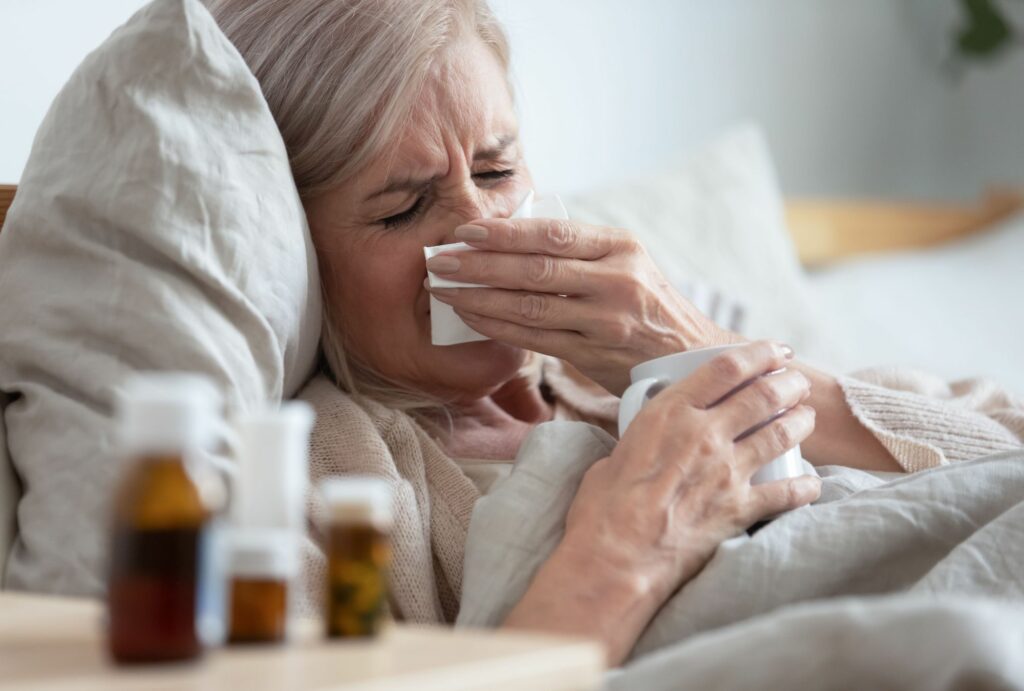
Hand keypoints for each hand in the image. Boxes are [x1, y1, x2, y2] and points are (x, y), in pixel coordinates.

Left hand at [425, 217, 736, 394]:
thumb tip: (511, 233)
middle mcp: (616, 281)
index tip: (466, 230)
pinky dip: (499, 328)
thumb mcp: (627, 262)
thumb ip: (580, 250)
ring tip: (444, 290)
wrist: (691, 356)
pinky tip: (473, 318)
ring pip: (531, 307)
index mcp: (621, 247)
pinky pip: (536, 339)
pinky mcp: (594, 356)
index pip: (553, 234)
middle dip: (480, 264)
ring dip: (480, 298)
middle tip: (440, 260)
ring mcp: (606, 322)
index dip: (504, 232)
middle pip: (535, 269)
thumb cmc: (648, 304)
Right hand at [504, 341, 820, 663]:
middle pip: (763, 394)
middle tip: (796, 380)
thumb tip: (650, 441)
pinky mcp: (739, 509)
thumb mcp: (618, 451)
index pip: (726, 367)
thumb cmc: (603, 508)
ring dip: (801, 421)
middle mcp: (704, 434)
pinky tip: (812, 482)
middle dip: (788, 382)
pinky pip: (787, 492)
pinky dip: (805, 486)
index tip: (774, 350)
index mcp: (670, 413)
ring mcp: (726, 471)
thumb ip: (645, 438)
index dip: (758, 353)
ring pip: (781, 433)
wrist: (615, 558)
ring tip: (806, 416)